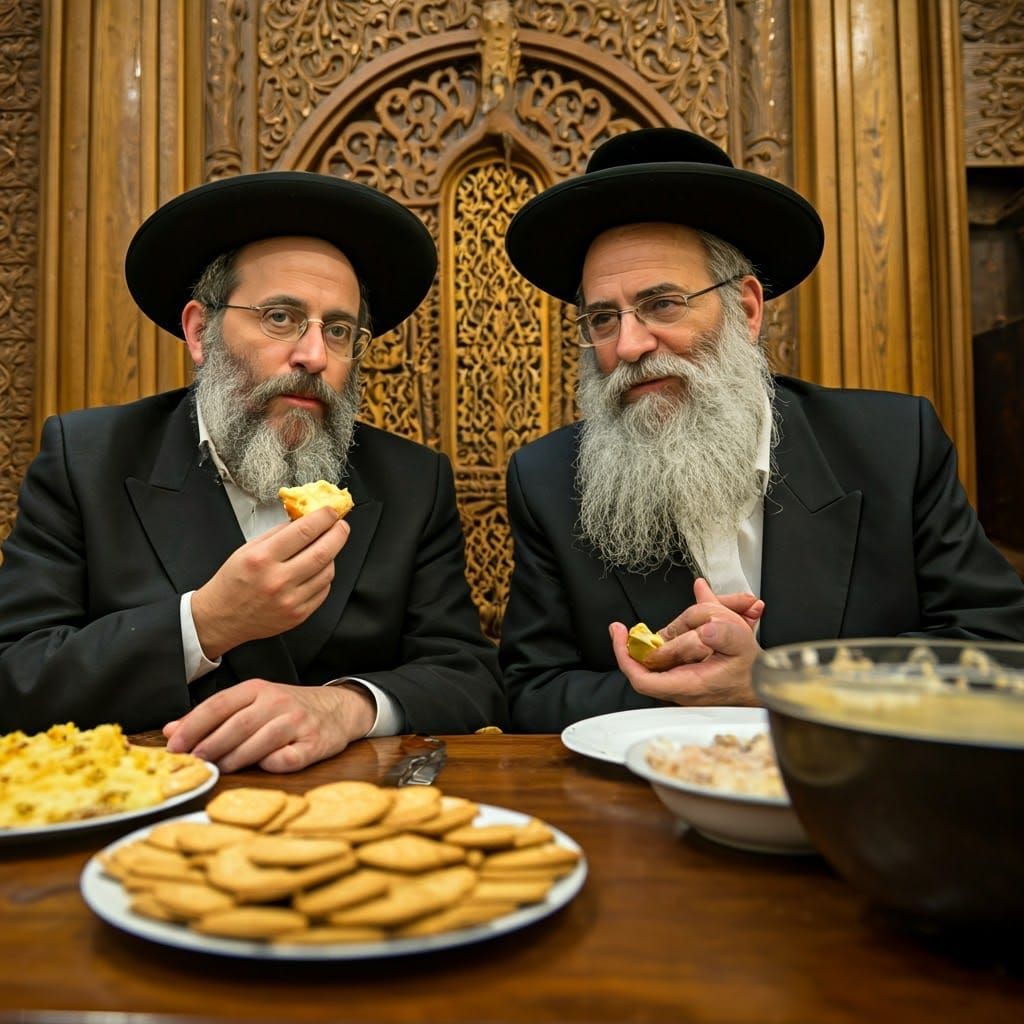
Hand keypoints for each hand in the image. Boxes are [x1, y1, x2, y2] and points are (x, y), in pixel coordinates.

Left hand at [163, 679, 375, 772]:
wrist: (338, 709)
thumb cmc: (286, 709)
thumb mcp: (251, 703)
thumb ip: (212, 716)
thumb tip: (170, 731)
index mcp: (258, 688)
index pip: (219, 705)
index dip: (193, 726)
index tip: (173, 746)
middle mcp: (278, 702)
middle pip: (237, 725)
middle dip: (210, 746)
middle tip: (193, 763)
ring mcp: (298, 722)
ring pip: (260, 743)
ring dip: (235, 759)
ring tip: (219, 769)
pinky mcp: (314, 743)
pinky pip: (288, 758)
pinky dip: (271, 765)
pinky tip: (261, 767)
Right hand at [191, 507, 348, 658]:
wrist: (222, 618)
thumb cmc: (233, 582)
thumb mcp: (248, 549)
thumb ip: (278, 534)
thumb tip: (305, 520)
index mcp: (262, 558)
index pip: (304, 531)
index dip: (324, 518)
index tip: (331, 512)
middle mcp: (278, 580)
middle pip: (323, 551)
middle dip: (338, 533)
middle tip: (341, 526)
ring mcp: (290, 600)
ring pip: (328, 572)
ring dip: (332, 555)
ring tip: (326, 548)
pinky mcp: (298, 615)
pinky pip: (323, 590)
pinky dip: (324, 576)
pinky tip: (317, 570)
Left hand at [612, 579, 761, 704]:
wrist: (764, 685)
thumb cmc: (753, 671)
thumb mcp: (743, 645)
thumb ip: (724, 634)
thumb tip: (704, 630)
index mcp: (689, 685)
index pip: (642, 679)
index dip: (625, 656)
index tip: (620, 633)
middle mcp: (680, 688)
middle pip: (647, 662)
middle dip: (646, 638)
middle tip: (645, 622)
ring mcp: (681, 682)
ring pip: (659, 657)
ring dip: (664, 635)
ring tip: (683, 621)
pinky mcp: (685, 674)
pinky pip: (669, 655)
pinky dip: (672, 637)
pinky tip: (688, 623)